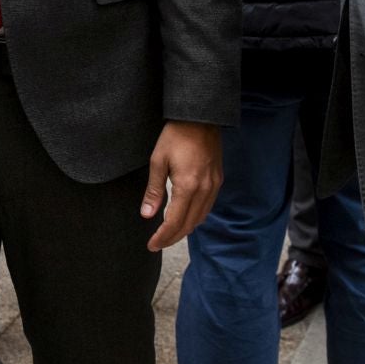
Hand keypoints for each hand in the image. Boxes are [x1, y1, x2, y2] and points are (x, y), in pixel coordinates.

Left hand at [141, 120, 222, 250]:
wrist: (200, 118)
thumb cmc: (175, 136)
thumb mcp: (158, 161)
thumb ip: (154, 191)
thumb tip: (147, 215)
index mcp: (188, 186)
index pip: (175, 222)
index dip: (162, 237)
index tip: (151, 245)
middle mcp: (205, 190)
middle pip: (189, 225)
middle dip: (172, 237)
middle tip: (157, 244)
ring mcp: (214, 186)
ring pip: (200, 218)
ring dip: (184, 230)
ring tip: (168, 234)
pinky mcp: (218, 180)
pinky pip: (207, 207)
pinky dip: (195, 218)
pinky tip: (185, 218)